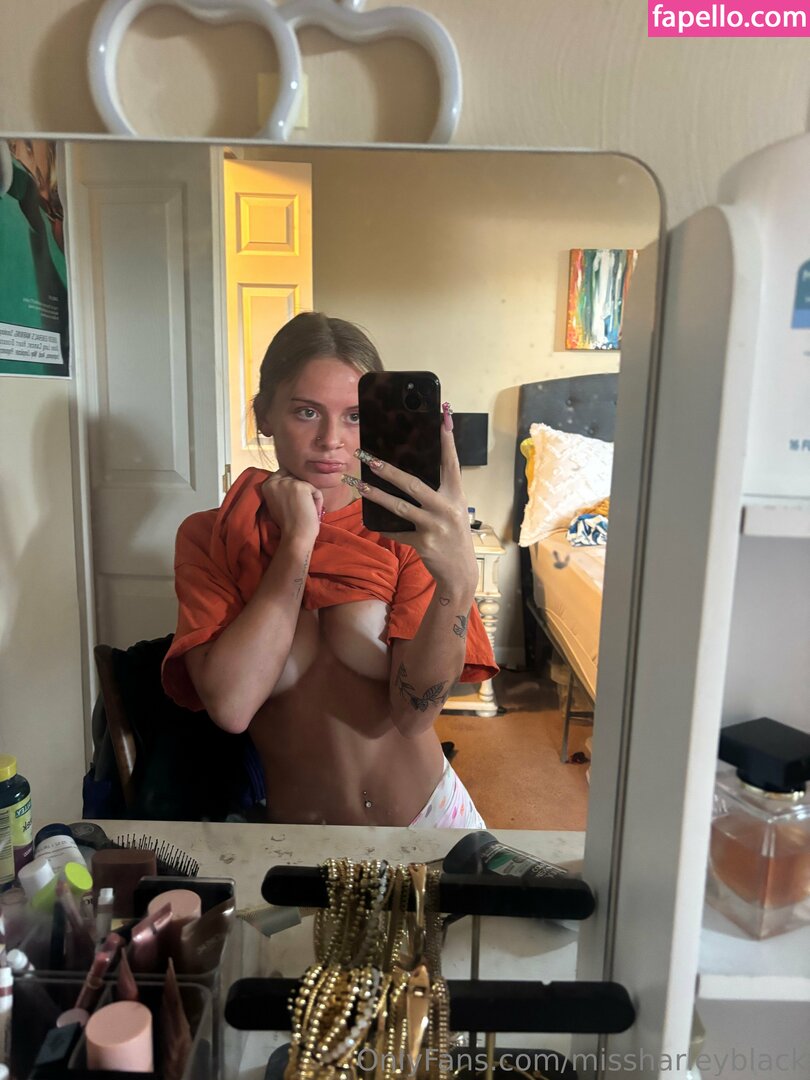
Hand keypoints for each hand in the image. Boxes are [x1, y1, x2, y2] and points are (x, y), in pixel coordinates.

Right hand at [261, 469, 323, 548]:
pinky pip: (315, 490)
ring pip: (306, 483)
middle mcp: (275, 481)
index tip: (295, 500)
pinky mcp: (300, 486)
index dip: (293, 485)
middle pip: (296, 476)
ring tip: (305, 510)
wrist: (295, 535)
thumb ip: (281, 490)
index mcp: (266, 485)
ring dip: (310, 496)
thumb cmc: (288, 523)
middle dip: (302, 489)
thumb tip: (293, 480)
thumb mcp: (277, 503)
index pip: (284, 474)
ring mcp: (288, 482)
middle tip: (300, 507)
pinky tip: (311, 511)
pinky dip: (317, 501)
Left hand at [350, 411, 477, 596]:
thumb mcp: (453, 511)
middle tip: (368, 457)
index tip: (443, 416)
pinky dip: (385, 528)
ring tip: (358, 484)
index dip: (447, 439)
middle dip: (388, 470)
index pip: (451, 462)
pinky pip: (398, 532)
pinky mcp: (423, 543)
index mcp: (456, 495)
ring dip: (375, 494)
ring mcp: (435, 526)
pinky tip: (371, 522)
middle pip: (413, 483)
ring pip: (399, 506)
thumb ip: (439, 492)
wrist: (460, 573)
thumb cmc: (453, 537)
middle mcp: (448, 508)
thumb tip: (411, 472)